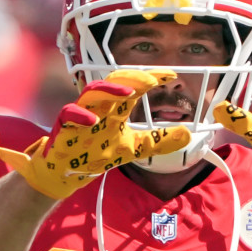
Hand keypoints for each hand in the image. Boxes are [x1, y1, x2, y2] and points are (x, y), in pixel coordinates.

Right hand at [0, 70, 191, 198]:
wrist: (67, 174)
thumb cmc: (96, 153)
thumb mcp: (134, 148)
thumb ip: (158, 141)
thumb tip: (187, 135)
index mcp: (115, 110)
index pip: (133, 87)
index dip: (150, 78)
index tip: (171, 76)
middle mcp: (99, 108)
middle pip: (112, 83)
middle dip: (130, 78)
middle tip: (151, 81)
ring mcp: (80, 116)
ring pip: (90, 93)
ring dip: (108, 90)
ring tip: (128, 93)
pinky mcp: (64, 128)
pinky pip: (68, 114)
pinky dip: (80, 114)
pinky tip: (94, 119)